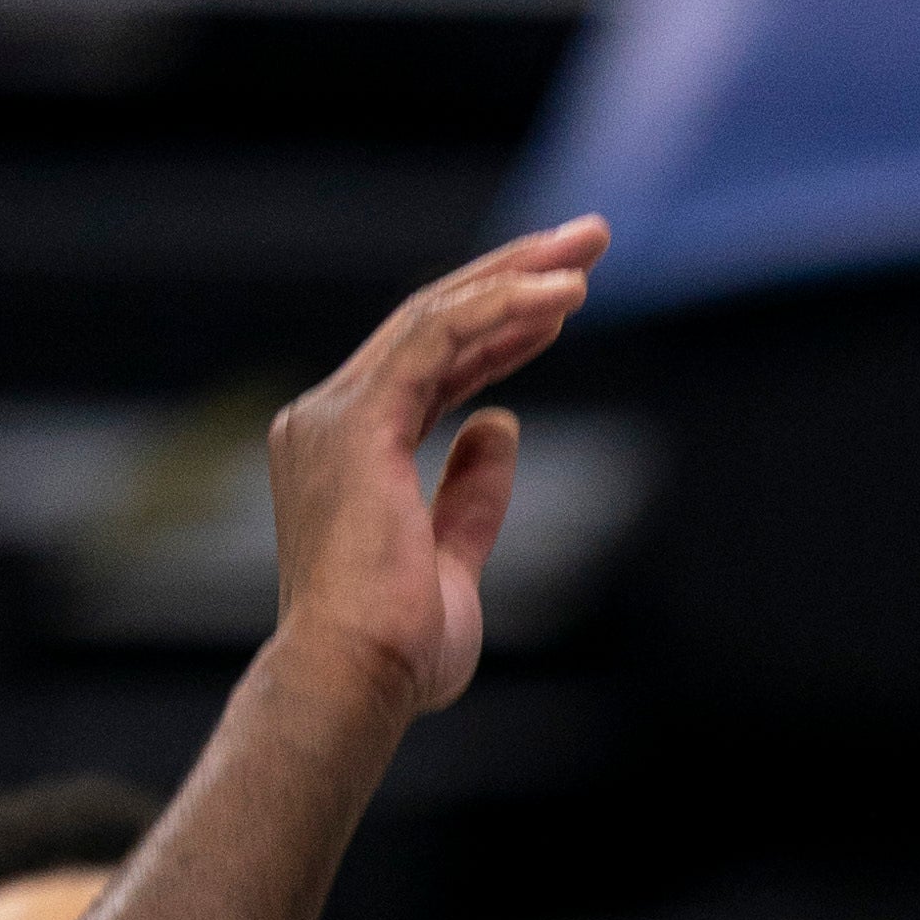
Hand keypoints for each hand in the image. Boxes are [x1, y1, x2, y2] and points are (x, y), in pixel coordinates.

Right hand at [265, 216, 607, 721]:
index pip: (432, 367)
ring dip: (518, 276)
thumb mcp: (452, 562)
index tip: (563, 300)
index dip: (500, 328)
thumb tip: (501, 426)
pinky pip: (438, 342)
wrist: (353, 681)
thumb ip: (471, 494)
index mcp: (346, 453)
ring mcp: (336, 417)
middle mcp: (329, 420)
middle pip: (433, 323)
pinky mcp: (357, 423)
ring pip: (437, 318)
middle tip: (589, 238)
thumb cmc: (397, 649)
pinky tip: (562, 295)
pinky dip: (501, 310)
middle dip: (514, 275)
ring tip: (590, 246)